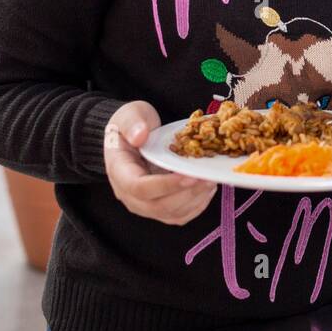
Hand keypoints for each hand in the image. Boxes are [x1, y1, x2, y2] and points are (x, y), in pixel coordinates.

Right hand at [104, 100, 216, 224]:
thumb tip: (140, 136)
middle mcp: (129, 195)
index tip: (190, 176)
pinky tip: (207, 188)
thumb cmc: (131, 125)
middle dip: (187, 194)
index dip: (166, 185)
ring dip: (195, 200)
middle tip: (208, 178)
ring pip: (171, 214)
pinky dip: (196, 205)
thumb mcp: (129, 115)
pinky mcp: (159, 207)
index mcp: (119, 172)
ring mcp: (144, 204)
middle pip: (158, 206)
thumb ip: (132, 123)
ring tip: (211, 180)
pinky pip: (178, 215)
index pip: (139, 188)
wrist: (134, 135)